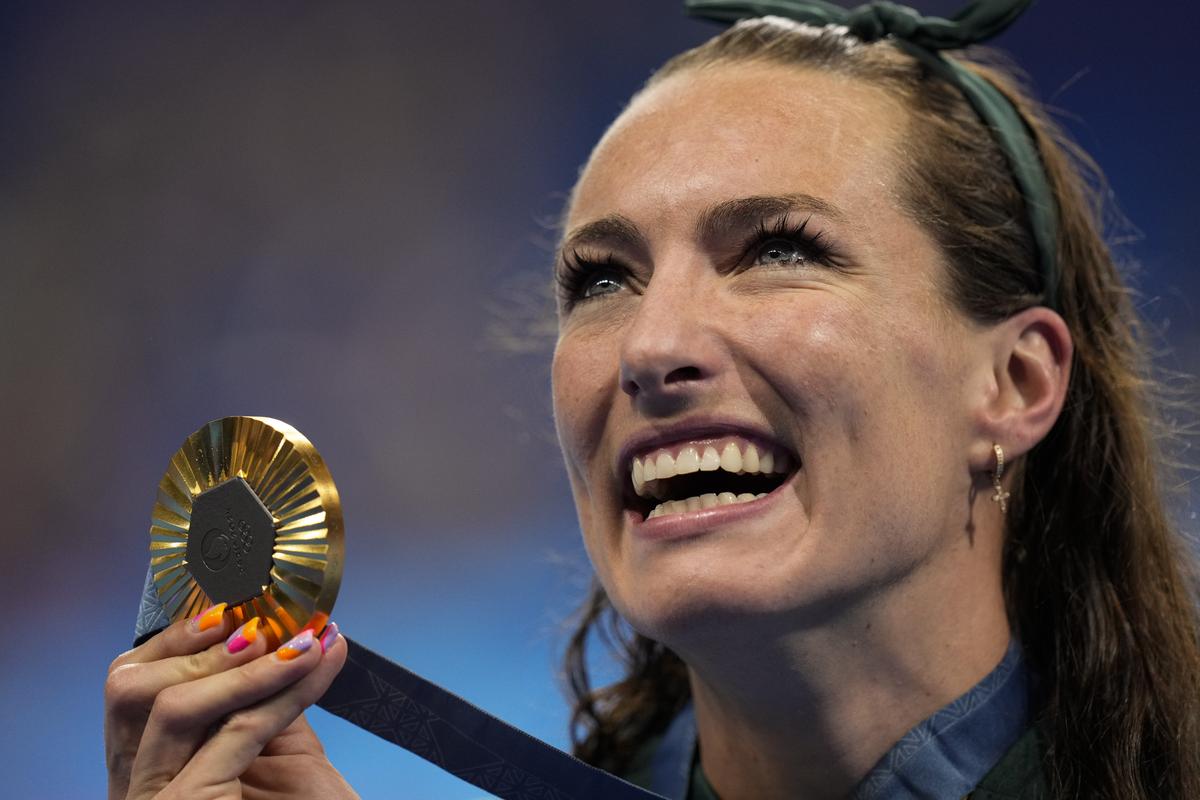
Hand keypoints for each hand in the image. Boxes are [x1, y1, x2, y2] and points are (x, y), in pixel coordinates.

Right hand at [105, 607, 354, 798]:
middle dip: (206, 646)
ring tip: (304, 637)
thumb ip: (260, 701)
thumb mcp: (274, 753)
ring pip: (176, 708)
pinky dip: (284, 690)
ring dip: (248, 663)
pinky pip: (237, 732)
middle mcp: (139, 789)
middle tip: (272, 615)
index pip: (136, 688)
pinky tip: (319, 662)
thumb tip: (277, 630)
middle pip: (136, 692)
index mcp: (153, 771)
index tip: (233, 602)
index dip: (179, 640)